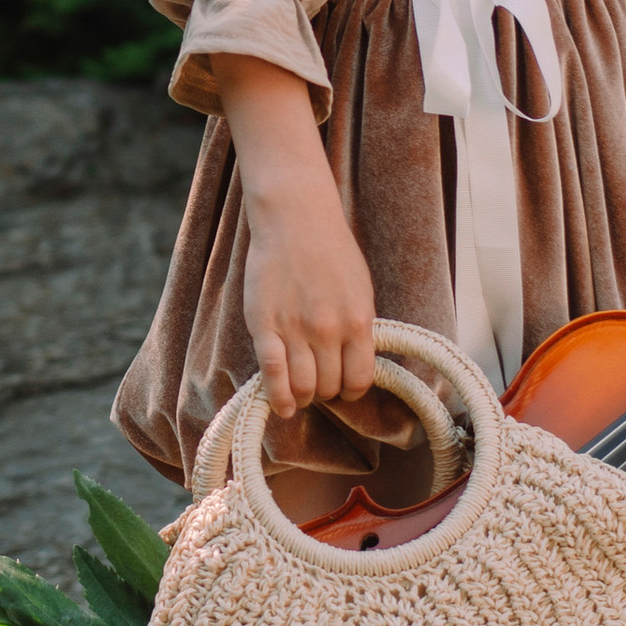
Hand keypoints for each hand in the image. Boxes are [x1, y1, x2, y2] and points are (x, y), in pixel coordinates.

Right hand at [241, 202, 379, 420]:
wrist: (296, 218)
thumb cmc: (331, 251)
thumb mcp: (361, 290)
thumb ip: (358, 329)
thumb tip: (355, 366)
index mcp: (358, 321)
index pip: (358, 379)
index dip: (351, 389)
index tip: (343, 385)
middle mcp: (328, 329)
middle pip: (328, 387)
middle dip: (325, 391)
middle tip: (318, 383)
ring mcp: (295, 328)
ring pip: (302, 387)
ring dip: (302, 396)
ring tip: (300, 390)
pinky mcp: (264, 324)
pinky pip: (272, 372)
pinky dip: (277, 396)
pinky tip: (281, 406)